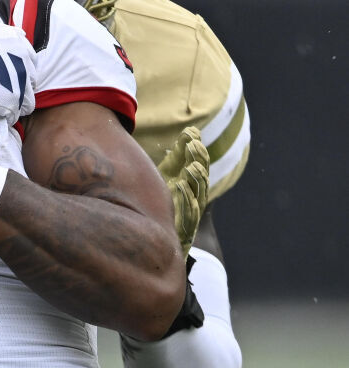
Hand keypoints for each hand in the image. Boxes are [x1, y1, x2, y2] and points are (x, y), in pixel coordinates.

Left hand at [155, 125, 208, 254]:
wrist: (165, 236)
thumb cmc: (168, 200)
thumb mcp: (170, 174)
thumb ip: (179, 155)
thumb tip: (190, 130)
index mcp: (191, 180)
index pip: (198, 161)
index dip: (196, 148)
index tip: (191, 132)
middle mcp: (195, 193)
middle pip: (201, 174)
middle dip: (198, 158)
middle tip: (192, 144)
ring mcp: (192, 207)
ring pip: (199, 190)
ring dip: (196, 177)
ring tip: (190, 165)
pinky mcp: (186, 222)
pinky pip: (190, 208)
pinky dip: (186, 196)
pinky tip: (180, 185)